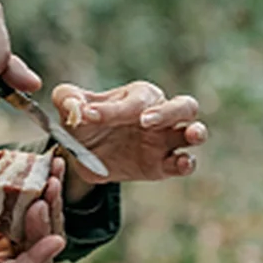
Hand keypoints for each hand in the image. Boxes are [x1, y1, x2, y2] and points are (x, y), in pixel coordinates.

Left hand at [0, 156, 64, 262]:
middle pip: (41, 232)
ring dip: (48, 230)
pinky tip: (51, 241)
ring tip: (43, 203)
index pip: (29, 208)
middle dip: (52, 205)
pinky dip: (37, 260)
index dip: (45, 186)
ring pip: (38, 258)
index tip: (54, 162)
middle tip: (54, 178)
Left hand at [48, 80, 205, 189]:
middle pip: (184, 106)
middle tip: (144, 121)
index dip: (113, 108)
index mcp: (138, 96)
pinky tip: (181, 163)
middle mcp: (159, 115)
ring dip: (195, 132)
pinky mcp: (163, 165)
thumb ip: (67, 99)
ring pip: (195, 131)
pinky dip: (186, 163)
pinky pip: (183, 163)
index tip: (88, 116)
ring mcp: (165, 141)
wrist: (83, 154)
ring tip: (190, 134)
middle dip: (169, 111)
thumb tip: (74, 106)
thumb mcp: (70, 106)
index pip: (135, 99)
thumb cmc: (84, 121)